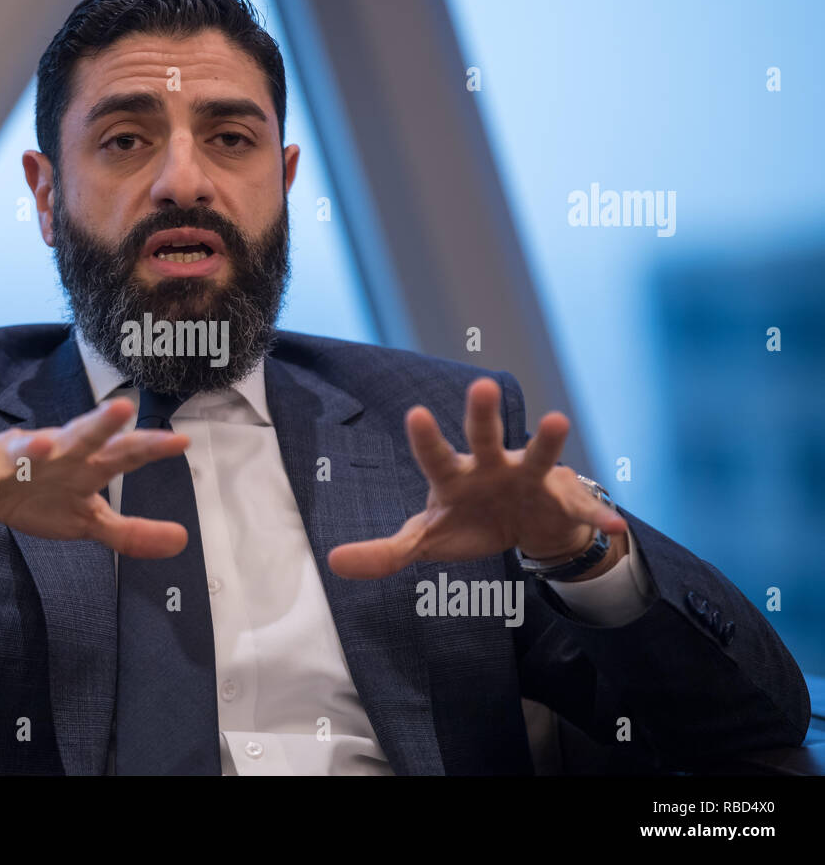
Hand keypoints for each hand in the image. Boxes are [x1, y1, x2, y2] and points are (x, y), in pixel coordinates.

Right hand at [0, 398, 190, 557]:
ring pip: (25, 447)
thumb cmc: (39, 495)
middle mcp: (56, 453)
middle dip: (101, 423)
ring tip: (44, 444)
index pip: (123, 453)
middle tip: (122, 408)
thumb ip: (130, 532)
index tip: (180, 441)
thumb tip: (182, 540)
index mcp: (85, 464)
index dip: (150, 447)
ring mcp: (15, 457)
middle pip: (81, 436)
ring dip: (33, 446)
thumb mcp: (87, 519)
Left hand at [327, 377, 625, 579]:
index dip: (426, 438)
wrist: (522, 528)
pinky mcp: (561, 502)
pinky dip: (598, 517)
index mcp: (454, 477)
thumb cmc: (467, 522)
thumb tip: (333, 563)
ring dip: (547, 441)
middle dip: (482, 414)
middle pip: (483, 437)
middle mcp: (491, 467)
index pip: (435, 455)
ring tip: (558, 420)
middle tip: (481, 385)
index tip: (416, 413)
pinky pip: (582, 510)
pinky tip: (614, 524)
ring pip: (537, 457)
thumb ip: (385, 551)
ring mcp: (529, 480)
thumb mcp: (425, 540)